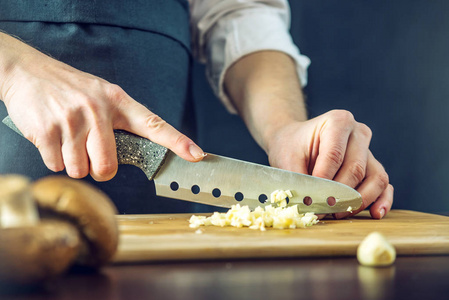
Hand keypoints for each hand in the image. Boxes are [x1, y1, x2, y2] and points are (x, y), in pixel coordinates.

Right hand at [0, 33, 204, 180]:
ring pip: (81, 169)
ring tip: (68, 139)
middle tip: (90, 153)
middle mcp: (98, 110)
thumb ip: (120, 123)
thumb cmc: (71, 89)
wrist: (28, 72)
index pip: (154, 124)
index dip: (178, 142)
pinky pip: (57, 165)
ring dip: (74, 163)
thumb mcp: (102, 96)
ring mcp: (73, 120)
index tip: (197, 155)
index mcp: (119, 101)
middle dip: (99, 168)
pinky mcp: (47, 130)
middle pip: (108, 167)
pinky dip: (54, 159)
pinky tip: (52, 138)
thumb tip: (133, 155)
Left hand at [266, 110, 393, 218]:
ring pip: (376, 178)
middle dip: (340, 194)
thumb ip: (300, 180)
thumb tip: (310, 205)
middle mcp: (359, 133)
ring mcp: (369, 151)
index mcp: (338, 122)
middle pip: (356, 169)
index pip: (335, 155)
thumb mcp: (288, 158)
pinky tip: (375, 213)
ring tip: (339, 213)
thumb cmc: (292, 147)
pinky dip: (382, 200)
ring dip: (359, 201)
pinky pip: (385, 185)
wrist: (295, 142)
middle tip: (323, 210)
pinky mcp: (374, 167)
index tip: (312, 198)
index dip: (324, 180)